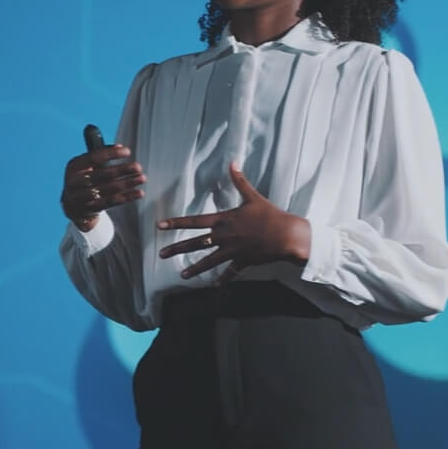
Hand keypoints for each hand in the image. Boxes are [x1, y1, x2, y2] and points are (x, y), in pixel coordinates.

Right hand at [61, 145, 145, 230]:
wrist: (72, 206)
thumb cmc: (82, 180)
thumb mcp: (85, 166)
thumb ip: (100, 155)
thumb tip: (120, 147)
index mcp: (74, 167)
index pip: (94, 157)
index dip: (111, 153)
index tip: (127, 151)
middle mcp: (75, 182)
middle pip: (102, 174)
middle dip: (122, 170)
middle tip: (138, 167)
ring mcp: (82, 197)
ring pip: (109, 189)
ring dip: (127, 183)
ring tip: (141, 178)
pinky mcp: (91, 208)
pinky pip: (112, 202)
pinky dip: (127, 197)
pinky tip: (138, 192)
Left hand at [156, 162, 309, 279]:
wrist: (287, 235)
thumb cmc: (270, 214)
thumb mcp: (253, 196)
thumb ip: (240, 181)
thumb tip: (233, 162)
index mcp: (224, 220)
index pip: (194, 221)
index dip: (176, 223)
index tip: (160, 226)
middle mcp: (224, 237)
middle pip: (195, 244)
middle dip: (177, 249)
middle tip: (161, 254)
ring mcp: (232, 251)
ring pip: (208, 261)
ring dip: (194, 269)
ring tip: (182, 276)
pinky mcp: (243, 261)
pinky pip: (230, 272)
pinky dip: (222, 279)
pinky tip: (214, 286)